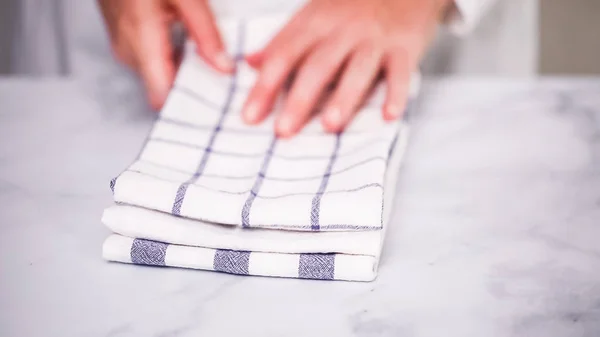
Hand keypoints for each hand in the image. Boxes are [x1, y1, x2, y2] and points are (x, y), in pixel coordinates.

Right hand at [98, 0, 233, 109]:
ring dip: (182, 73)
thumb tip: (224, 68)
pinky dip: (172, 60)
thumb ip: (205, 34)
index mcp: (143, 40)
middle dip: (191, 89)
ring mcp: (124, 46)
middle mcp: (129, 51)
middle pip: (163, 88)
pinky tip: (190, 49)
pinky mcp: (125, 40)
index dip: (187, 106)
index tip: (213, 107)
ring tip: (209, 64)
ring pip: (158, 75)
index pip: (161, 97)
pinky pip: (151, 61)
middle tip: (221, 85)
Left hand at [242, 0, 451, 136]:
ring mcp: (374, 38)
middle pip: (317, 66)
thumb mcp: (314, 15)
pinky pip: (400, 73)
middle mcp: (343, 29)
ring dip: (344, 98)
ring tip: (329, 126)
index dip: (265, 86)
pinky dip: (396, 95)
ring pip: (357, 70)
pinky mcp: (404, 47)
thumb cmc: (352, 8)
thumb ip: (285, 41)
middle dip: (299, 99)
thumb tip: (250, 63)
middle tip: (284, 131)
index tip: (250, 117)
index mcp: (315, 21)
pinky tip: (388, 117)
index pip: (283, 55)